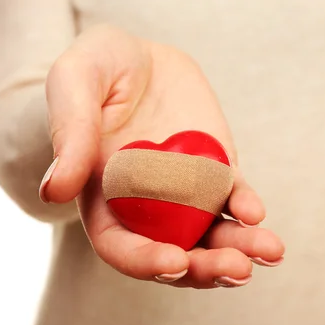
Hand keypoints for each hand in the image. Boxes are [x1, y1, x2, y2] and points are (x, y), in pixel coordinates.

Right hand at [39, 25, 284, 287]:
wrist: (136, 56)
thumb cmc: (94, 70)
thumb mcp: (73, 83)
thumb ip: (69, 133)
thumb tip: (56, 191)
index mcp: (103, 198)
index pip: (121, 246)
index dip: (146, 260)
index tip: (174, 262)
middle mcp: (147, 205)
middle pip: (177, 251)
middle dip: (206, 267)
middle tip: (237, 268)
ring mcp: (186, 190)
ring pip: (213, 231)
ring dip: (240, 247)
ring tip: (269, 252)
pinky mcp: (215, 168)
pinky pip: (233, 195)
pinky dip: (246, 206)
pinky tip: (256, 213)